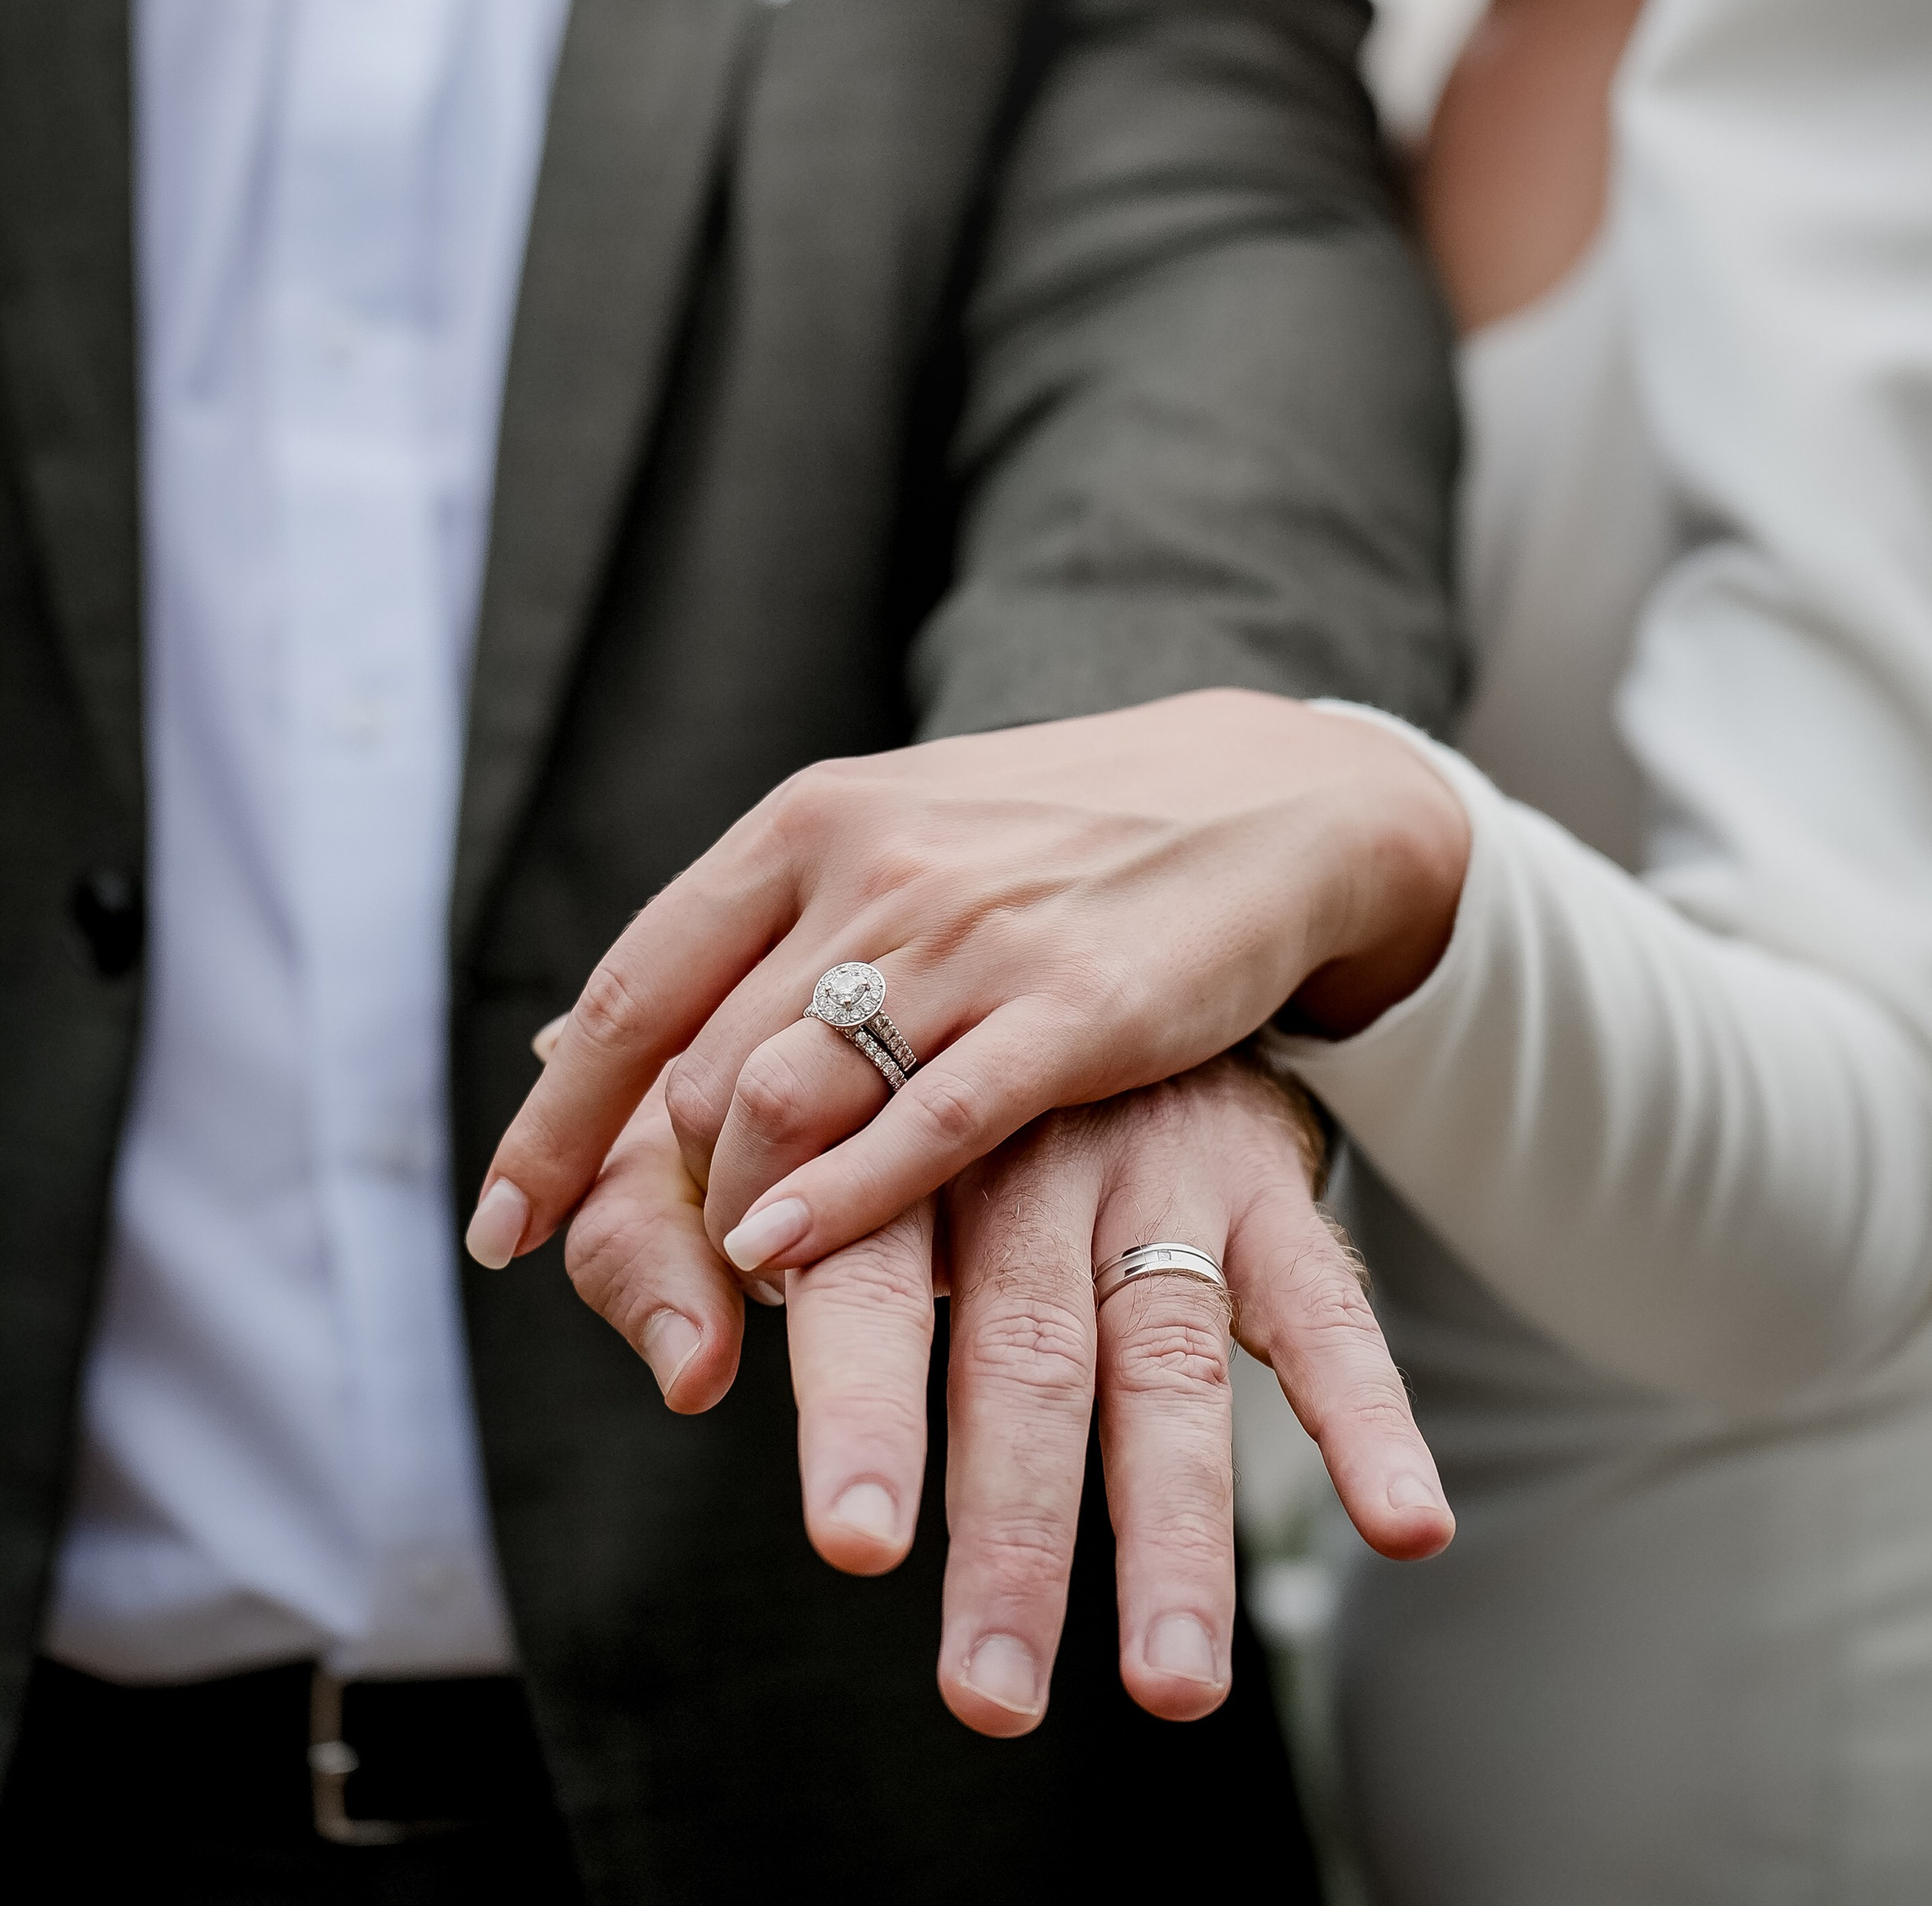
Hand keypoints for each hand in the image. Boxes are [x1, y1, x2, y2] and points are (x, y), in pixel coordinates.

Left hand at [467, 689, 1466, 1279]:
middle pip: (704, 1070)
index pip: (639, 985)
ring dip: (734, 1216)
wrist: (1264, 798)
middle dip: (657, 1205)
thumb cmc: (1058, 839)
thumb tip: (578, 1037)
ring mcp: (970, 936)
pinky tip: (782, 1261)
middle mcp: (871, 869)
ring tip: (727, 1295)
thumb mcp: (891, 841)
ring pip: (790, 1098)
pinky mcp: (1071, 1007)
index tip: (504, 1229)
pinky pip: (926, 1125)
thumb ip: (756, 935)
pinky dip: (839, 1203)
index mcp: (811, 822)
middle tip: (655, 1295)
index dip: (558, 1119)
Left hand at [561, 1045, 1452, 1730]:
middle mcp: (1024, 1138)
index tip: (853, 1545)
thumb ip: (682, 1228)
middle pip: (1014, 1342)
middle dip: (1006, 1524)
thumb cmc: (897, 1028)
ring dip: (1167, 1532)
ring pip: (1157, 1354)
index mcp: (881, 1110)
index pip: (865, 1268)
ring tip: (1173, 1691)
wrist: (1121, 859)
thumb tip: (683, 1368)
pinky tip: (1407, 1526)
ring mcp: (1152, 1156)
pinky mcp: (1258, 1171)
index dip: (852, 1398)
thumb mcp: (771, 1089)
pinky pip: (1318, 1301)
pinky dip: (1363, 1417)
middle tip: (991, 1699)